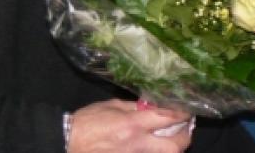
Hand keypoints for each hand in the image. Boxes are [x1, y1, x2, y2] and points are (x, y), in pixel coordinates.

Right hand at [68, 99, 191, 152]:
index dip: (183, 113)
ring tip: (172, 139)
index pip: (168, 118)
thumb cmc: (87, 121)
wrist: (67, 142)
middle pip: (175, 147)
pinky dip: (155, 152)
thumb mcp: (112, 106)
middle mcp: (137, 144)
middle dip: (185, 138)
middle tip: (185, 129)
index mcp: (133, 124)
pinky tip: (154, 146)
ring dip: (172, 148)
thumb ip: (134, 107)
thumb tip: (153, 106)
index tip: (188, 110)